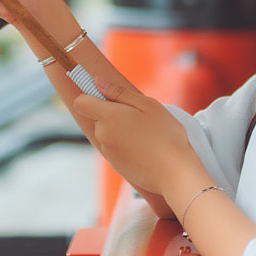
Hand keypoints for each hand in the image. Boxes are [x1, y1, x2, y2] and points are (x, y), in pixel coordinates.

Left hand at [70, 79, 210, 204]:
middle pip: (98, 118)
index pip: (81, 102)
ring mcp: (108, 152)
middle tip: (139, 117)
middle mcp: (103, 135)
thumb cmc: (165, 135)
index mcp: (108, 117)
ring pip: (108, 133)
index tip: (106, 95)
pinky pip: (115, 148)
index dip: (90, 96)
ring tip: (145, 134)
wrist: (174, 173)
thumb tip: (98, 82)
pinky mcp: (115, 165)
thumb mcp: (148, 105)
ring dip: (121, 130)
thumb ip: (119, 92)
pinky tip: (145, 148)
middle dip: (113, 114)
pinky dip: (125, 146)